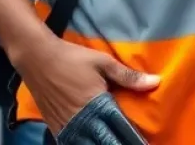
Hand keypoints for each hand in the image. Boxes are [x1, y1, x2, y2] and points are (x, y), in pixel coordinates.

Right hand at [15, 35, 158, 135]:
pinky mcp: (56, 129)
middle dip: (115, 143)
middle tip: (127, 143)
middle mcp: (84, 121)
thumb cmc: (73, 58)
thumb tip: (156, 82)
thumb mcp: (103, 62)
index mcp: (98, 105)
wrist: (37, 58)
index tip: (143, 143)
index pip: (120, 129)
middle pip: (104, 142)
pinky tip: (90, 142)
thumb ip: (128, 77)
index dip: (132, 139)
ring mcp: (68, 127)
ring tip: (110, 142)